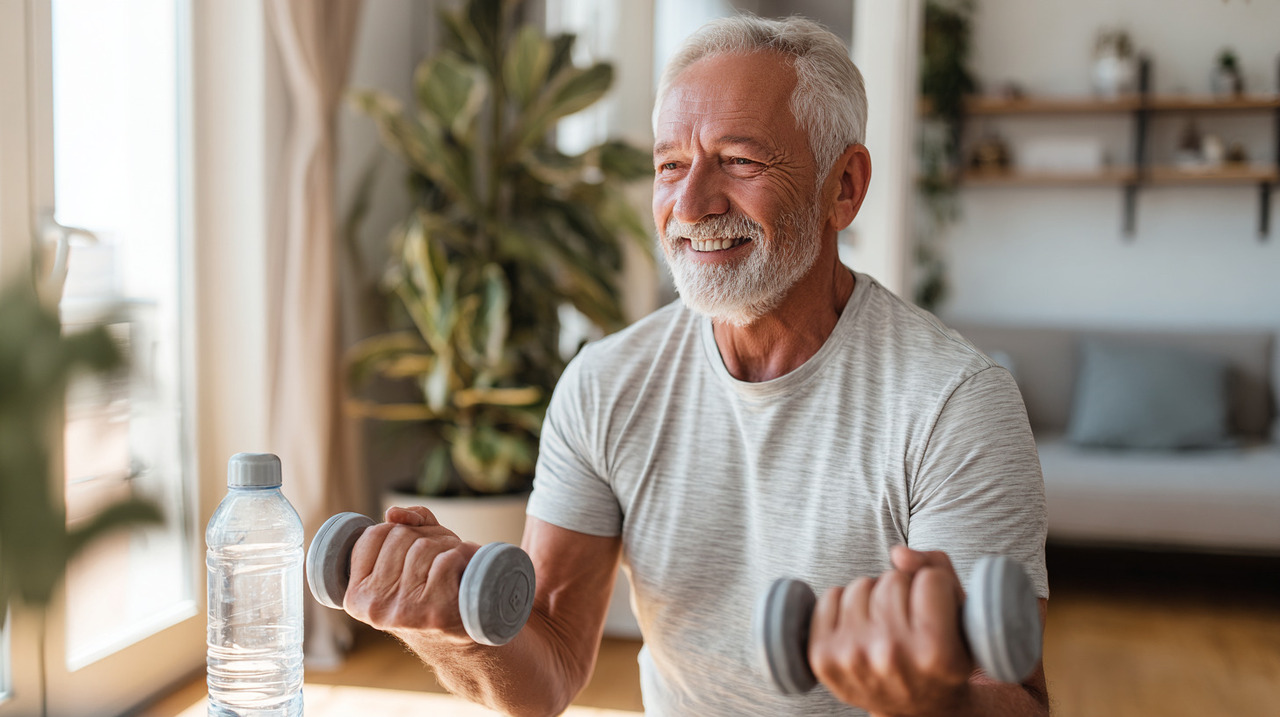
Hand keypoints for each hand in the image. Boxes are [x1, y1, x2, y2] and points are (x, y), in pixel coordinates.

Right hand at [342, 505, 480, 643]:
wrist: (463, 632)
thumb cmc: (433, 587)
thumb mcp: (409, 558)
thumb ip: (402, 526)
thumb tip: (394, 514)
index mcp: (356, 596)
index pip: (373, 535)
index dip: (400, 529)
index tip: (413, 546)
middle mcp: (375, 607)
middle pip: (400, 536)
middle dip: (426, 535)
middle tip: (439, 554)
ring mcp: (404, 611)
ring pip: (423, 546)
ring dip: (447, 544)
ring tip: (453, 561)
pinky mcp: (435, 612)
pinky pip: (446, 560)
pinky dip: (463, 554)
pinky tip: (466, 567)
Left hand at [808, 546, 972, 716]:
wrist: (913, 710)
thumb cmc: (942, 655)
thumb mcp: (962, 618)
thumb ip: (938, 569)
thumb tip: (897, 554)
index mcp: (934, 651)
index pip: (931, 579)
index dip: (937, 588)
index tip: (938, 610)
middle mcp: (890, 655)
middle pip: (893, 579)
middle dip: (904, 590)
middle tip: (910, 619)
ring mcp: (852, 656)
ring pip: (861, 584)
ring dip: (875, 596)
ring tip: (886, 623)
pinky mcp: (822, 656)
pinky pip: (830, 595)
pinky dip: (845, 603)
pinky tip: (861, 626)